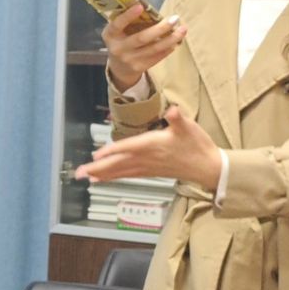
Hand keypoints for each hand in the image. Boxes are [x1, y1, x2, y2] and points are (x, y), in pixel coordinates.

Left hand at [75, 105, 221, 188]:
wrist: (208, 167)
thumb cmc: (198, 145)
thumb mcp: (189, 128)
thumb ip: (178, 119)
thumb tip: (173, 110)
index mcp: (153, 145)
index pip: (128, 147)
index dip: (112, 151)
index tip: (96, 154)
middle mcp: (146, 158)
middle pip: (118, 164)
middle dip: (98, 168)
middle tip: (79, 173)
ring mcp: (147, 167)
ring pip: (120, 172)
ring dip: (102, 174)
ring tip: (85, 177)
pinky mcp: (150, 172)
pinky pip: (127, 175)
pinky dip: (113, 177)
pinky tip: (102, 179)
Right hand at [100, 2, 187, 93]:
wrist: (118, 67)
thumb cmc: (121, 41)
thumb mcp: (118, 31)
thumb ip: (128, 21)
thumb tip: (148, 8)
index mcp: (110, 35)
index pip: (117, 25)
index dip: (128, 16)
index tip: (140, 6)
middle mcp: (118, 48)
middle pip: (141, 38)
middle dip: (160, 28)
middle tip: (175, 19)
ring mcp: (129, 59)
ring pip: (154, 48)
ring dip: (170, 39)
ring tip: (183, 30)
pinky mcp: (139, 67)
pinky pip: (157, 57)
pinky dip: (168, 48)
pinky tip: (176, 41)